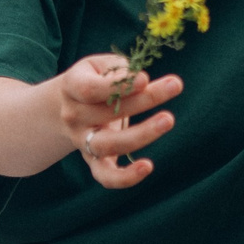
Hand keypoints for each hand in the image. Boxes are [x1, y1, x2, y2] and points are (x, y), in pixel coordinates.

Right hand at [57, 53, 180, 189]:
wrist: (68, 107)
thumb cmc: (95, 80)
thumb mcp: (101, 65)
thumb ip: (119, 71)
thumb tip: (142, 82)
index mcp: (71, 88)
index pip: (90, 90)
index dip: (117, 86)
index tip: (145, 78)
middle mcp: (73, 117)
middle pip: (105, 114)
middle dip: (143, 100)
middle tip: (175, 85)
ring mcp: (82, 142)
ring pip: (108, 145)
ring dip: (141, 134)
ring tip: (168, 119)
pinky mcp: (94, 161)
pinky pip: (106, 176)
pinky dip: (125, 177)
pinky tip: (148, 166)